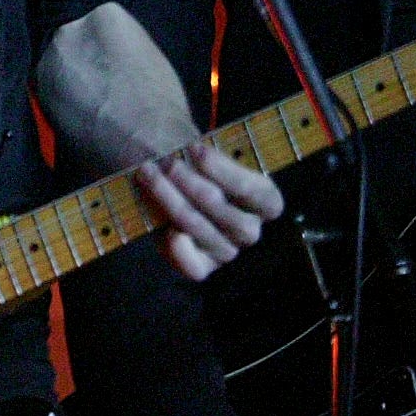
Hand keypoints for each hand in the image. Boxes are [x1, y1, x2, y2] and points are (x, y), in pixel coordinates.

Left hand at [136, 143, 284, 280]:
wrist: (167, 175)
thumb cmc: (193, 160)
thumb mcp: (204, 151)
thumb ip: (203, 156)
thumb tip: (183, 161)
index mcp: (265, 201)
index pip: (261, 194)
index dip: (227, 173)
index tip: (196, 149)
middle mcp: (250, 229)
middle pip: (231, 218)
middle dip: (195, 188)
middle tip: (168, 164)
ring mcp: (226, 250)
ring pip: (204, 233)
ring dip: (173, 203)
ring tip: (150, 176)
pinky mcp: (201, 265)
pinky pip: (193, 267)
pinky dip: (177, 248)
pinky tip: (164, 229)